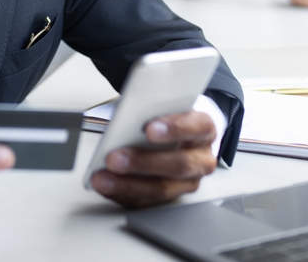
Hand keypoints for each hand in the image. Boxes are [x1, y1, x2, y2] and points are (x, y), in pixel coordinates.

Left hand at [90, 110, 217, 208]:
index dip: (174, 128)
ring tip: (103, 178)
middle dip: (143, 162)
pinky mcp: (171, 198)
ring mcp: (188, 182)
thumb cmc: (167, 118)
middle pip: (178, 164)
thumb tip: (127, 117)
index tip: (149, 129)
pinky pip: (148, 201)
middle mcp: (201, 159)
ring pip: (162, 188)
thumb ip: (151, 110)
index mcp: (203, 130)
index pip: (197, 127)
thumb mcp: (164, 106)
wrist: (176, 134)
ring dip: (128, 184)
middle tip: (115, 158)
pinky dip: (123, 194)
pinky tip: (107, 186)